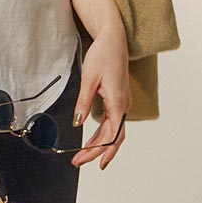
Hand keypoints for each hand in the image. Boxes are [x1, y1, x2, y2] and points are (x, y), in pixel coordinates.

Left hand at [70, 28, 129, 169]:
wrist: (114, 40)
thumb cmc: (103, 55)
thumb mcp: (89, 78)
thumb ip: (84, 102)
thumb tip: (77, 123)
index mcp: (118, 101)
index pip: (113, 135)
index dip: (103, 150)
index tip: (94, 163)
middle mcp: (123, 105)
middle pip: (114, 137)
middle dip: (97, 151)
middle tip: (78, 161)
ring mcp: (122, 103)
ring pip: (113, 131)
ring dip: (98, 144)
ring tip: (81, 154)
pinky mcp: (118, 100)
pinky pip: (112, 123)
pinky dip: (102, 134)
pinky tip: (91, 140)